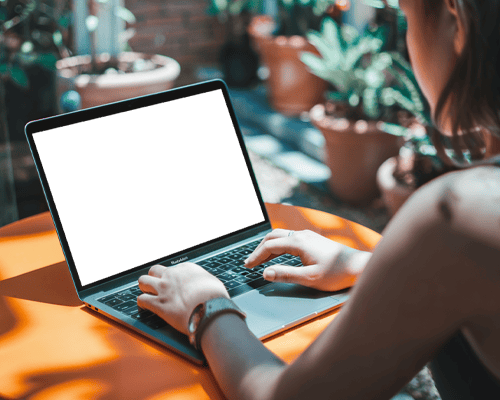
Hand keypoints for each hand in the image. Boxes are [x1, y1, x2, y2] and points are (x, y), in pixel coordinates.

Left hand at [137, 263, 228, 333]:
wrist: (211, 309)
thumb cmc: (215, 297)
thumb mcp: (212, 282)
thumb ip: (203, 281)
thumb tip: (203, 287)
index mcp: (186, 268)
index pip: (172, 268)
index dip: (173, 278)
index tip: (175, 285)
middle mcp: (172, 275)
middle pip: (154, 270)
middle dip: (154, 278)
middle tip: (158, 287)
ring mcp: (163, 289)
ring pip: (142, 281)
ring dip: (144, 288)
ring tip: (148, 294)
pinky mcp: (158, 304)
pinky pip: (141, 299)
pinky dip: (142, 304)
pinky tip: (145, 307)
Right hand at [244, 229, 370, 291]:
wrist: (358, 266)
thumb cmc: (336, 274)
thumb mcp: (309, 278)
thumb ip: (286, 275)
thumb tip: (265, 273)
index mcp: (298, 242)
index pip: (269, 246)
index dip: (256, 256)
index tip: (247, 266)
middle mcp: (301, 235)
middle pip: (272, 236)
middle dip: (259, 249)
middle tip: (250, 262)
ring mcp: (308, 236)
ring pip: (281, 236)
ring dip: (268, 246)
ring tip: (260, 260)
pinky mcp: (312, 240)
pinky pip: (289, 238)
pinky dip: (278, 245)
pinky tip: (279, 255)